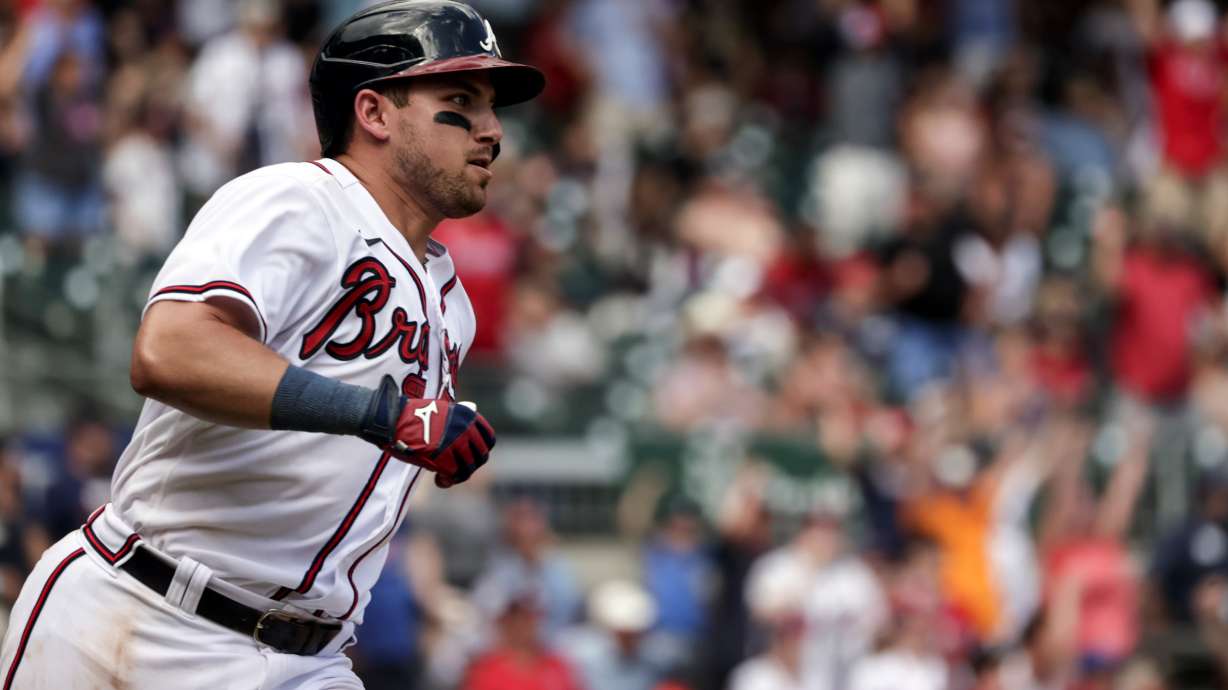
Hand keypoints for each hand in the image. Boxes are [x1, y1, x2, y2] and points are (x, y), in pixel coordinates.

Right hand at [360, 377, 495, 486]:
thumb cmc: (412, 416)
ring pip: (468, 468)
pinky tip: (439, 481)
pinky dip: (447, 481)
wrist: (392, 419)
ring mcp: (455, 443)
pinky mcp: (443, 457)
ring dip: (458, 476)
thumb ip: (458, 421)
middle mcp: (465, 428)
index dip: (481, 452)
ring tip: (445, 477)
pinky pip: (453, 474)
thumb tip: (472, 423)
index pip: (489, 439)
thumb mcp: (442, 411)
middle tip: (457, 470)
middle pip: (481, 457)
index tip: (471, 457)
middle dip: (470, 466)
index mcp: (467, 414)